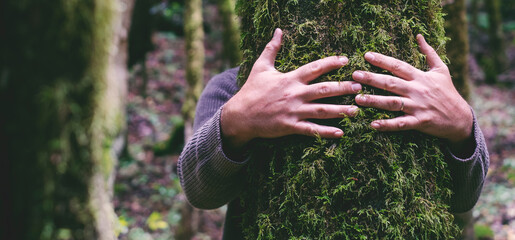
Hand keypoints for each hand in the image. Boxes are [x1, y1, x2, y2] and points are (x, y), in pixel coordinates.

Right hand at [221, 28, 361, 150]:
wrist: (239, 115)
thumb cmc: (251, 90)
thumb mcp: (260, 67)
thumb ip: (272, 48)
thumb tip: (278, 31)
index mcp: (289, 79)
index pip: (314, 68)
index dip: (331, 63)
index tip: (345, 60)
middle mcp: (294, 94)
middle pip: (324, 89)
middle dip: (343, 87)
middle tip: (359, 86)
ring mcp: (293, 111)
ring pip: (321, 110)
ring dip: (340, 110)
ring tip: (356, 109)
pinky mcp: (290, 126)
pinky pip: (311, 129)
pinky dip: (326, 131)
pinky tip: (341, 132)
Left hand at [352, 34, 472, 144]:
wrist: (460, 118)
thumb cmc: (448, 92)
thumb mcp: (441, 70)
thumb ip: (429, 53)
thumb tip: (419, 36)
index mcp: (420, 77)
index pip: (398, 66)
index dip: (383, 60)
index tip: (367, 55)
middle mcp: (417, 90)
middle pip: (391, 83)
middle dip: (372, 78)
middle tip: (355, 75)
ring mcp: (418, 107)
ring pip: (392, 103)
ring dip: (374, 101)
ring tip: (357, 98)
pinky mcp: (419, 122)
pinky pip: (400, 123)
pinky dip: (387, 125)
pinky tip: (373, 124)